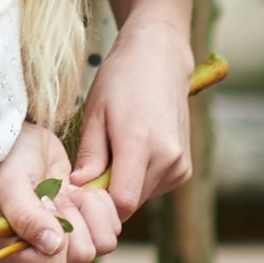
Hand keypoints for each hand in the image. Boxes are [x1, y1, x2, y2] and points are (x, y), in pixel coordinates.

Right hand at [0, 122, 114, 262]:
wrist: (22, 140)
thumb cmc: (6, 161)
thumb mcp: (9, 184)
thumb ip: (26, 217)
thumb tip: (53, 247)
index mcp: (14, 251)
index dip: (57, 231)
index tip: (43, 201)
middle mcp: (40, 254)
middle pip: (82, 254)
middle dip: (72, 216)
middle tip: (53, 194)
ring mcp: (66, 243)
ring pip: (102, 243)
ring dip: (87, 209)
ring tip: (66, 192)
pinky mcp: (86, 228)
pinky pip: (112, 228)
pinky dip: (99, 203)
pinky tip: (77, 190)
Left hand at [73, 12, 196, 216]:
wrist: (159, 59)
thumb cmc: (121, 80)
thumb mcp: (95, 112)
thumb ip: (89, 155)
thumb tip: (79, 188)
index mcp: (141, 144)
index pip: (122, 202)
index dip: (97, 203)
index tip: (81, 188)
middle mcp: (168, 159)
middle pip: (131, 202)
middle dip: (107, 192)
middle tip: (92, 165)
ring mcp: (180, 165)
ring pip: (142, 197)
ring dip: (123, 184)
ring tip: (114, 150)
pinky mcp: (185, 169)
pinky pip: (154, 188)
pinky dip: (138, 179)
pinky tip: (132, 151)